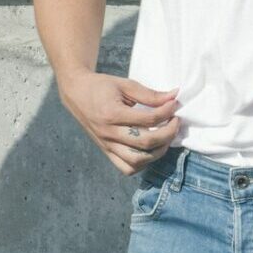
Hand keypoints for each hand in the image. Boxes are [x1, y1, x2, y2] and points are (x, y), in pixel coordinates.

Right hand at [57, 70, 180, 174]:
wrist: (76, 93)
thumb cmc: (101, 86)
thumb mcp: (125, 84)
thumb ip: (150, 94)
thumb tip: (174, 97)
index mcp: (112, 114)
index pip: (148, 120)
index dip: (166, 112)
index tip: (174, 104)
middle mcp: (108, 133)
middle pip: (145, 143)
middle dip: (168, 133)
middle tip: (175, 121)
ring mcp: (106, 145)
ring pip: (137, 161)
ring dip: (158, 152)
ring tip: (165, 137)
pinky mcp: (106, 151)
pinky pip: (126, 168)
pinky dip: (142, 163)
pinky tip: (150, 150)